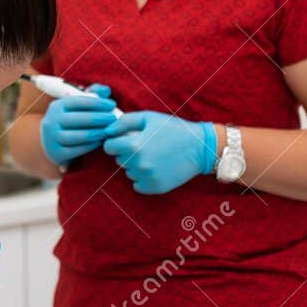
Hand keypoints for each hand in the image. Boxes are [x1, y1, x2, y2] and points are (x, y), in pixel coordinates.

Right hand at [40, 84, 119, 166]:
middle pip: (76, 119)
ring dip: (94, 133)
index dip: (96, 102)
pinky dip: (88, 146)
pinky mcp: (56, 153)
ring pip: (75, 136)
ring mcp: (52, 139)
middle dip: (97, 118)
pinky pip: (74, 150)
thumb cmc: (71, 121)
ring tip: (108, 131)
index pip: (77, 101)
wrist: (52, 144)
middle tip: (113, 118)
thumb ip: (93, 95)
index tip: (111, 104)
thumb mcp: (77, 106)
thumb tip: (106, 90)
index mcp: (57, 106)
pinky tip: (99, 142)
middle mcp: (51, 121)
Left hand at [102, 111, 217, 194]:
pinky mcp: (154, 188)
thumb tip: (107, 131)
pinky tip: (156, 168)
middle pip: (118, 160)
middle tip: (146, 146)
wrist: (200, 148)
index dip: (116, 141)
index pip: (108, 147)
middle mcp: (138, 164)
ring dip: (136, 165)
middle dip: (127, 153)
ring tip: (154, 156)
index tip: (126, 139)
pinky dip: (143, 178)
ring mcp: (146, 178)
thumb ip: (124, 122)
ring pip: (128, 172)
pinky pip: (137, 184)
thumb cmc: (174, 129)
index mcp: (134, 145)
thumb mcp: (149, 118)